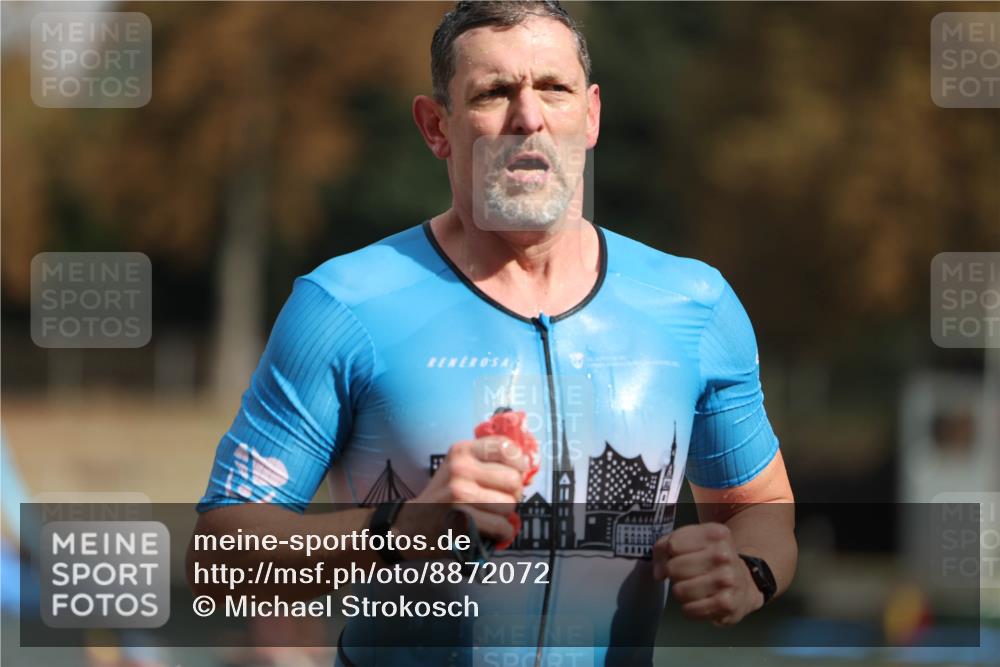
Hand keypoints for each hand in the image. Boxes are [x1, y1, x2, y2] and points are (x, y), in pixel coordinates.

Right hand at [396, 436, 529, 548]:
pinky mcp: (463, 521)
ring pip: (510, 505)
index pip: (506, 447)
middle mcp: (460, 469)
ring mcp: (460, 495)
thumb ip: (488, 463)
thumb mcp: (458, 467)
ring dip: (506, 515)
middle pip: (513, 480)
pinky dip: (503, 533)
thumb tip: (529, 468)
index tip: (515, 473)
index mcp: (461, 451)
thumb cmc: (442, 496)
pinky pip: (502, 526)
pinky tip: (492, 531)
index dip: (519, 463)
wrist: (409, 525)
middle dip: (513, 494)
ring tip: (490, 515)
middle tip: (500, 500)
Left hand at [652, 523, 763, 626]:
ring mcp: (727, 579)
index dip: (667, 555)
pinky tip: (698, 602)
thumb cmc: (711, 559)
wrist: (745, 582)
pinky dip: (689, 609)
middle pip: (674, 568)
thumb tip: (658, 571)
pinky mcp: (727, 603)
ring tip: (692, 587)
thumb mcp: (692, 541)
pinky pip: (690, 610)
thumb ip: (665, 546)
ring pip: (680, 590)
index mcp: (715, 534)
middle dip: (674, 574)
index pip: (673, 545)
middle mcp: (724, 555)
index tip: (673, 559)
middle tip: (685, 575)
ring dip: (681, 592)